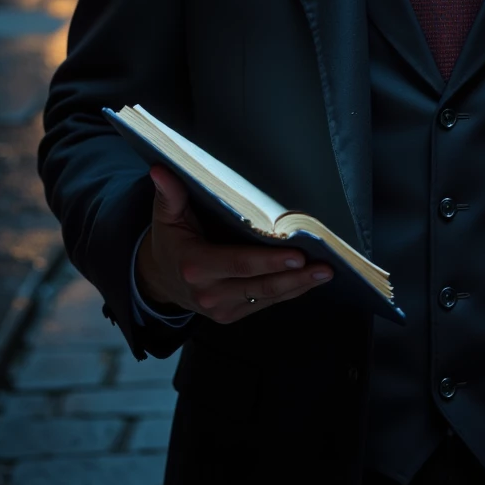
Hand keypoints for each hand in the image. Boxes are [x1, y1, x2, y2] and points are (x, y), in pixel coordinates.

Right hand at [135, 166, 332, 323]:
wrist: (160, 280)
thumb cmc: (170, 241)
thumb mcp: (166, 217)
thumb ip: (169, 195)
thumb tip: (160, 169)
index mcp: (196, 265)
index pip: (240, 263)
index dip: (270, 262)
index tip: (298, 255)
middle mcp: (209, 292)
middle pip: (261, 285)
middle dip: (295, 277)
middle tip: (325, 266)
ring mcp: (221, 308)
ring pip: (267, 297)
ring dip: (299, 286)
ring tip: (325, 273)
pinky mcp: (231, 315)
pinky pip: (264, 303)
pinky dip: (288, 293)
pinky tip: (308, 281)